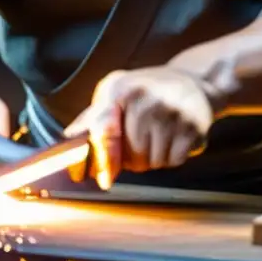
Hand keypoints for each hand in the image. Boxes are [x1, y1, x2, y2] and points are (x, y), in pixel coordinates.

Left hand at [63, 66, 213, 189]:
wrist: (192, 80)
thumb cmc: (145, 90)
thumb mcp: (115, 92)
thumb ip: (92, 117)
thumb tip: (68, 141)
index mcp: (121, 89)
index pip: (106, 130)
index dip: (104, 158)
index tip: (104, 180)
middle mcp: (147, 99)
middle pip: (131, 155)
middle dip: (132, 158)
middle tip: (141, 140)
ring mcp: (173, 113)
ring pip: (153, 162)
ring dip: (153, 158)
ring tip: (159, 136)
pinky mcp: (194, 127)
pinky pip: (174, 161)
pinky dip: (172, 157)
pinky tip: (174, 138)